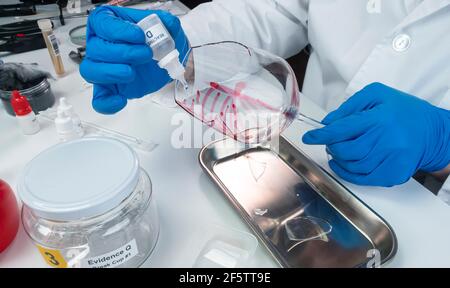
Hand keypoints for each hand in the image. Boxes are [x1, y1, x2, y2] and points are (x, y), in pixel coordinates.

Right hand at [80, 6, 188, 113]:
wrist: (167, 62)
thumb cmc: (159, 42)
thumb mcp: (167, 28)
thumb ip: (167, 23)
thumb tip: (167, 23)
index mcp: (110, 23)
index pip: (102, 22)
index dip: (118, 30)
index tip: (139, 36)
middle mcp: (101, 44)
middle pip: (96, 48)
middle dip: (122, 53)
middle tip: (145, 54)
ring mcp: (103, 68)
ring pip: (91, 71)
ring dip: (112, 73)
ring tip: (131, 73)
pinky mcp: (111, 88)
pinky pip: (99, 98)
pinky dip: (107, 103)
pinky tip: (121, 100)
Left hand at [302, 82, 449, 185]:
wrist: (434, 132)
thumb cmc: (404, 111)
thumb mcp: (377, 95)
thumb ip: (350, 106)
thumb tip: (328, 122)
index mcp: (380, 118)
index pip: (342, 129)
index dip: (321, 135)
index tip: (309, 137)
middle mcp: (386, 140)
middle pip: (345, 150)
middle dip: (331, 146)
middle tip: (331, 141)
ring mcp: (391, 159)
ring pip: (352, 166)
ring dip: (339, 160)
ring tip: (340, 151)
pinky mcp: (394, 174)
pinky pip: (363, 178)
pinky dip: (348, 173)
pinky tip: (345, 164)